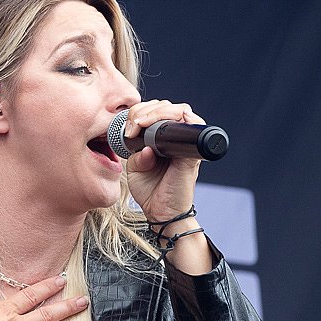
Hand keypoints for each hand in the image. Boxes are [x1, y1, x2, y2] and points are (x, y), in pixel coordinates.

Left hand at [124, 99, 205, 220]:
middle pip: (167, 107)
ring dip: (156, 112)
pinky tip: (155, 125)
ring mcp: (187, 144)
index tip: (128, 126)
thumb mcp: (135, 168)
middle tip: (133, 125)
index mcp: (164, 139)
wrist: (162, 213)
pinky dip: (175, 118)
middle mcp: (177, 138)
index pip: (157, 112)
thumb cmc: (150, 191)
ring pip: (179, 110)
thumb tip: (145, 143)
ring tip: (140, 124)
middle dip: (146, 109)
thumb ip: (136, 152)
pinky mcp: (192, 152)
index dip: (141, 111)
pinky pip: (192, 126)